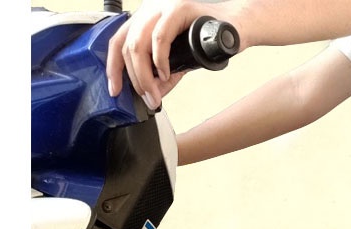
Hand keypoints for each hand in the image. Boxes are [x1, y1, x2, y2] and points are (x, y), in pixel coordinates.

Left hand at [107, 0, 221, 105]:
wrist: (237, 27)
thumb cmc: (211, 39)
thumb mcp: (180, 60)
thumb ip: (164, 76)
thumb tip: (152, 94)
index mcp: (145, 19)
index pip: (118, 42)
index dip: (113, 68)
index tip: (115, 90)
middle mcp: (149, 10)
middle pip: (126, 46)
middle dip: (135, 79)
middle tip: (148, 98)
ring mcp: (162, 6)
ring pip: (138, 44)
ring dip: (145, 75)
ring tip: (155, 92)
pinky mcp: (177, 8)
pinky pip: (159, 37)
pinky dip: (160, 60)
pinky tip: (166, 73)